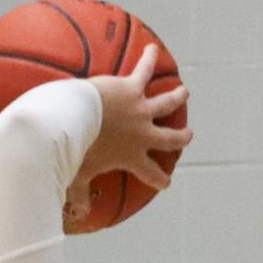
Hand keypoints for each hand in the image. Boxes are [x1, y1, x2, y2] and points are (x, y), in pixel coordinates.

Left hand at [65, 44, 191, 230]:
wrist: (74, 120)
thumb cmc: (74, 152)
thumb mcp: (77, 177)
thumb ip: (79, 194)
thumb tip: (78, 213)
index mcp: (131, 157)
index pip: (151, 174)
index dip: (160, 180)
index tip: (166, 183)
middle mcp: (142, 134)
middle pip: (169, 139)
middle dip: (181, 138)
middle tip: (188, 135)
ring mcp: (140, 110)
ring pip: (166, 103)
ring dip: (176, 97)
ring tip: (184, 92)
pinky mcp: (131, 88)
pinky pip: (143, 70)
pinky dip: (148, 59)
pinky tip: (151, 49)